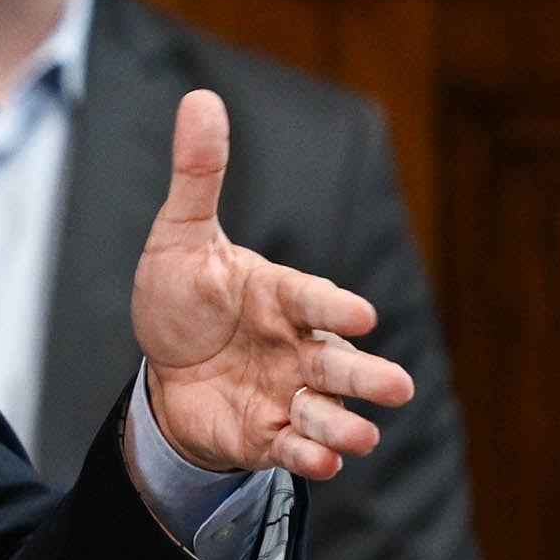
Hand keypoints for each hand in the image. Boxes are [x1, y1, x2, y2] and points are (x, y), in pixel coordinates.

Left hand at [133, 91, 415, 478]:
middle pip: (337, 361)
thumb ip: (200, 175)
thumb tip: (200, 98)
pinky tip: (324, 462)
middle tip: (396, 387)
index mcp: (283, 295)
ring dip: (344, 424)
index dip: (332, 305)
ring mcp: (286, 392)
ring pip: (326, 410)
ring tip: (359, 436)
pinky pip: (292, 447)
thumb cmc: (182, 296)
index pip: (312, 297)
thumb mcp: (180, 236)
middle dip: (364, 375)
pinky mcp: (265, 433)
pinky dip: (309, 455)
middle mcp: (296, 346)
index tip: (358, 313)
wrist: (162, 364)